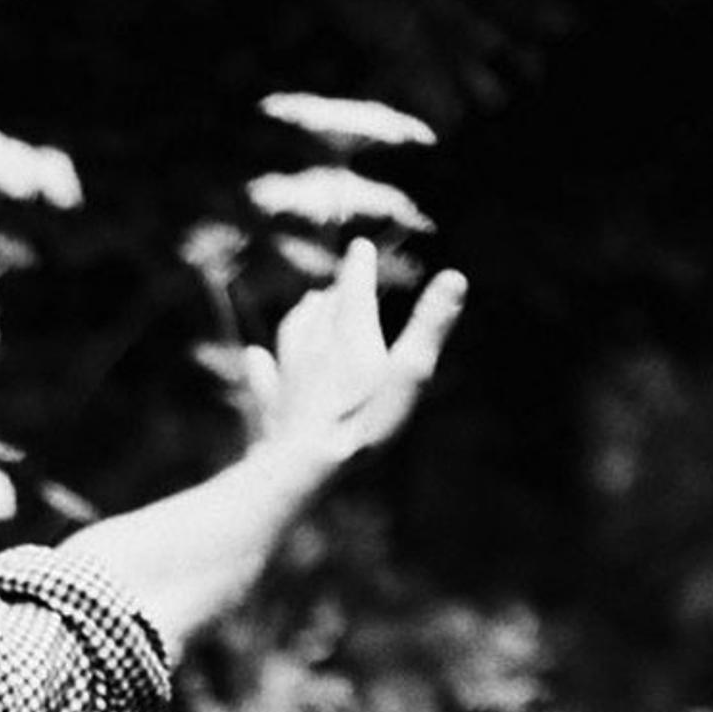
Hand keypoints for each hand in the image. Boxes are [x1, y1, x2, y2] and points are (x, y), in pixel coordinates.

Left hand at [237, 236, 465, 471]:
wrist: (307, 464)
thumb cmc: (365, 420)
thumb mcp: (410, 371)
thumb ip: (430, 325)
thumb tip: (455, 276)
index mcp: (350, 333)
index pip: (354, 288)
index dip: (359, 266)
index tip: (360, 247)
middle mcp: (314, 346)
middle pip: (323, 309)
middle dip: (335, 292)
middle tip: (343, 282)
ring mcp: (290, 375)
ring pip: (293, 333)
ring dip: (303, 316)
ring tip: (309, 306)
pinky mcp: (275, 405)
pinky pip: (265, 375)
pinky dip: (263, 362)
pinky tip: (257, 356)